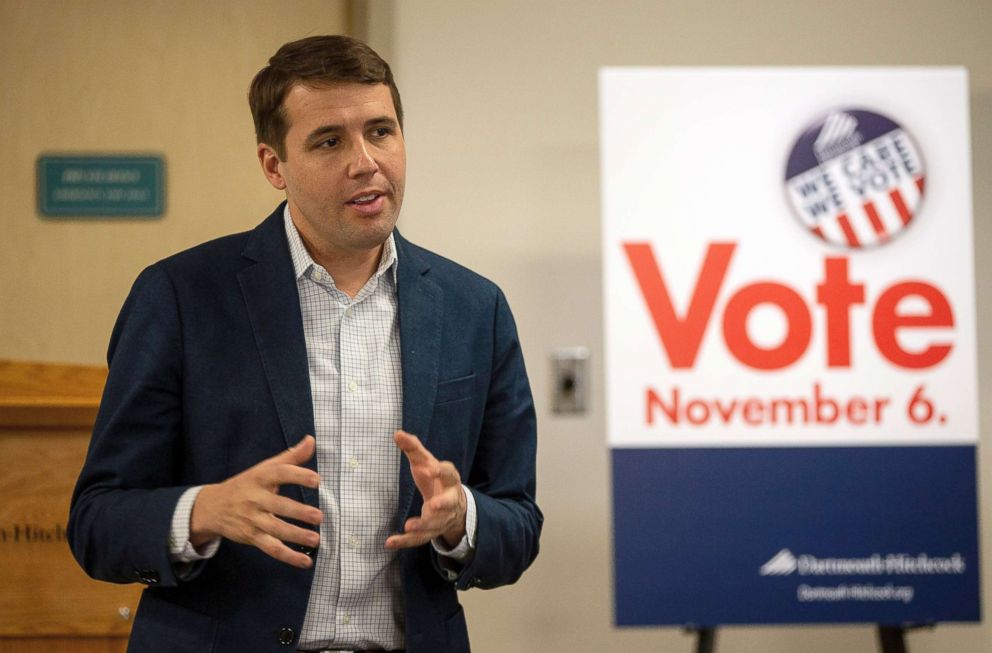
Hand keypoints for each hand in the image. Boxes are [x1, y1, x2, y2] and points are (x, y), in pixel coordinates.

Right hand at [190, 435, 321, 567]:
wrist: (212, 507)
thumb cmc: (246, 484)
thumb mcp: (265, 467)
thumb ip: (291, 456)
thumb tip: (312, 440)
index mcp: (260, 477)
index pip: (279, 474)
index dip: (298, 476)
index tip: (317, 480)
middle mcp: (256, 498)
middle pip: (278, 505)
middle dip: (299, 512)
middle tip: (319, 516)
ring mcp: (253, 520)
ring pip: (276, 529)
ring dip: (296, 535)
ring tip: (316, 539)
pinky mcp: (252, 537)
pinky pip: (271, 549)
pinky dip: (289, 557)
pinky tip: (306, 561)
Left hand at [386, 430, 466, 549]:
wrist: (453, 506)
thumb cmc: (435, 479)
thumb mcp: (426, 462)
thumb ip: (413, 448)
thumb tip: (397, 433)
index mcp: (450, 480)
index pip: (449, 474)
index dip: (442, 471)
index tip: (432, 468)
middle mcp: (449, 501)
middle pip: (449, 504)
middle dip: (442, 505)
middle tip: (433, 505)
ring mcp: (441, 519)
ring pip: (434, 524)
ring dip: (422, 526)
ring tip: (408, 525)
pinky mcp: (431, 532)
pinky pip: (419, 539)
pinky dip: (405, 541)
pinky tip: (390, 542)